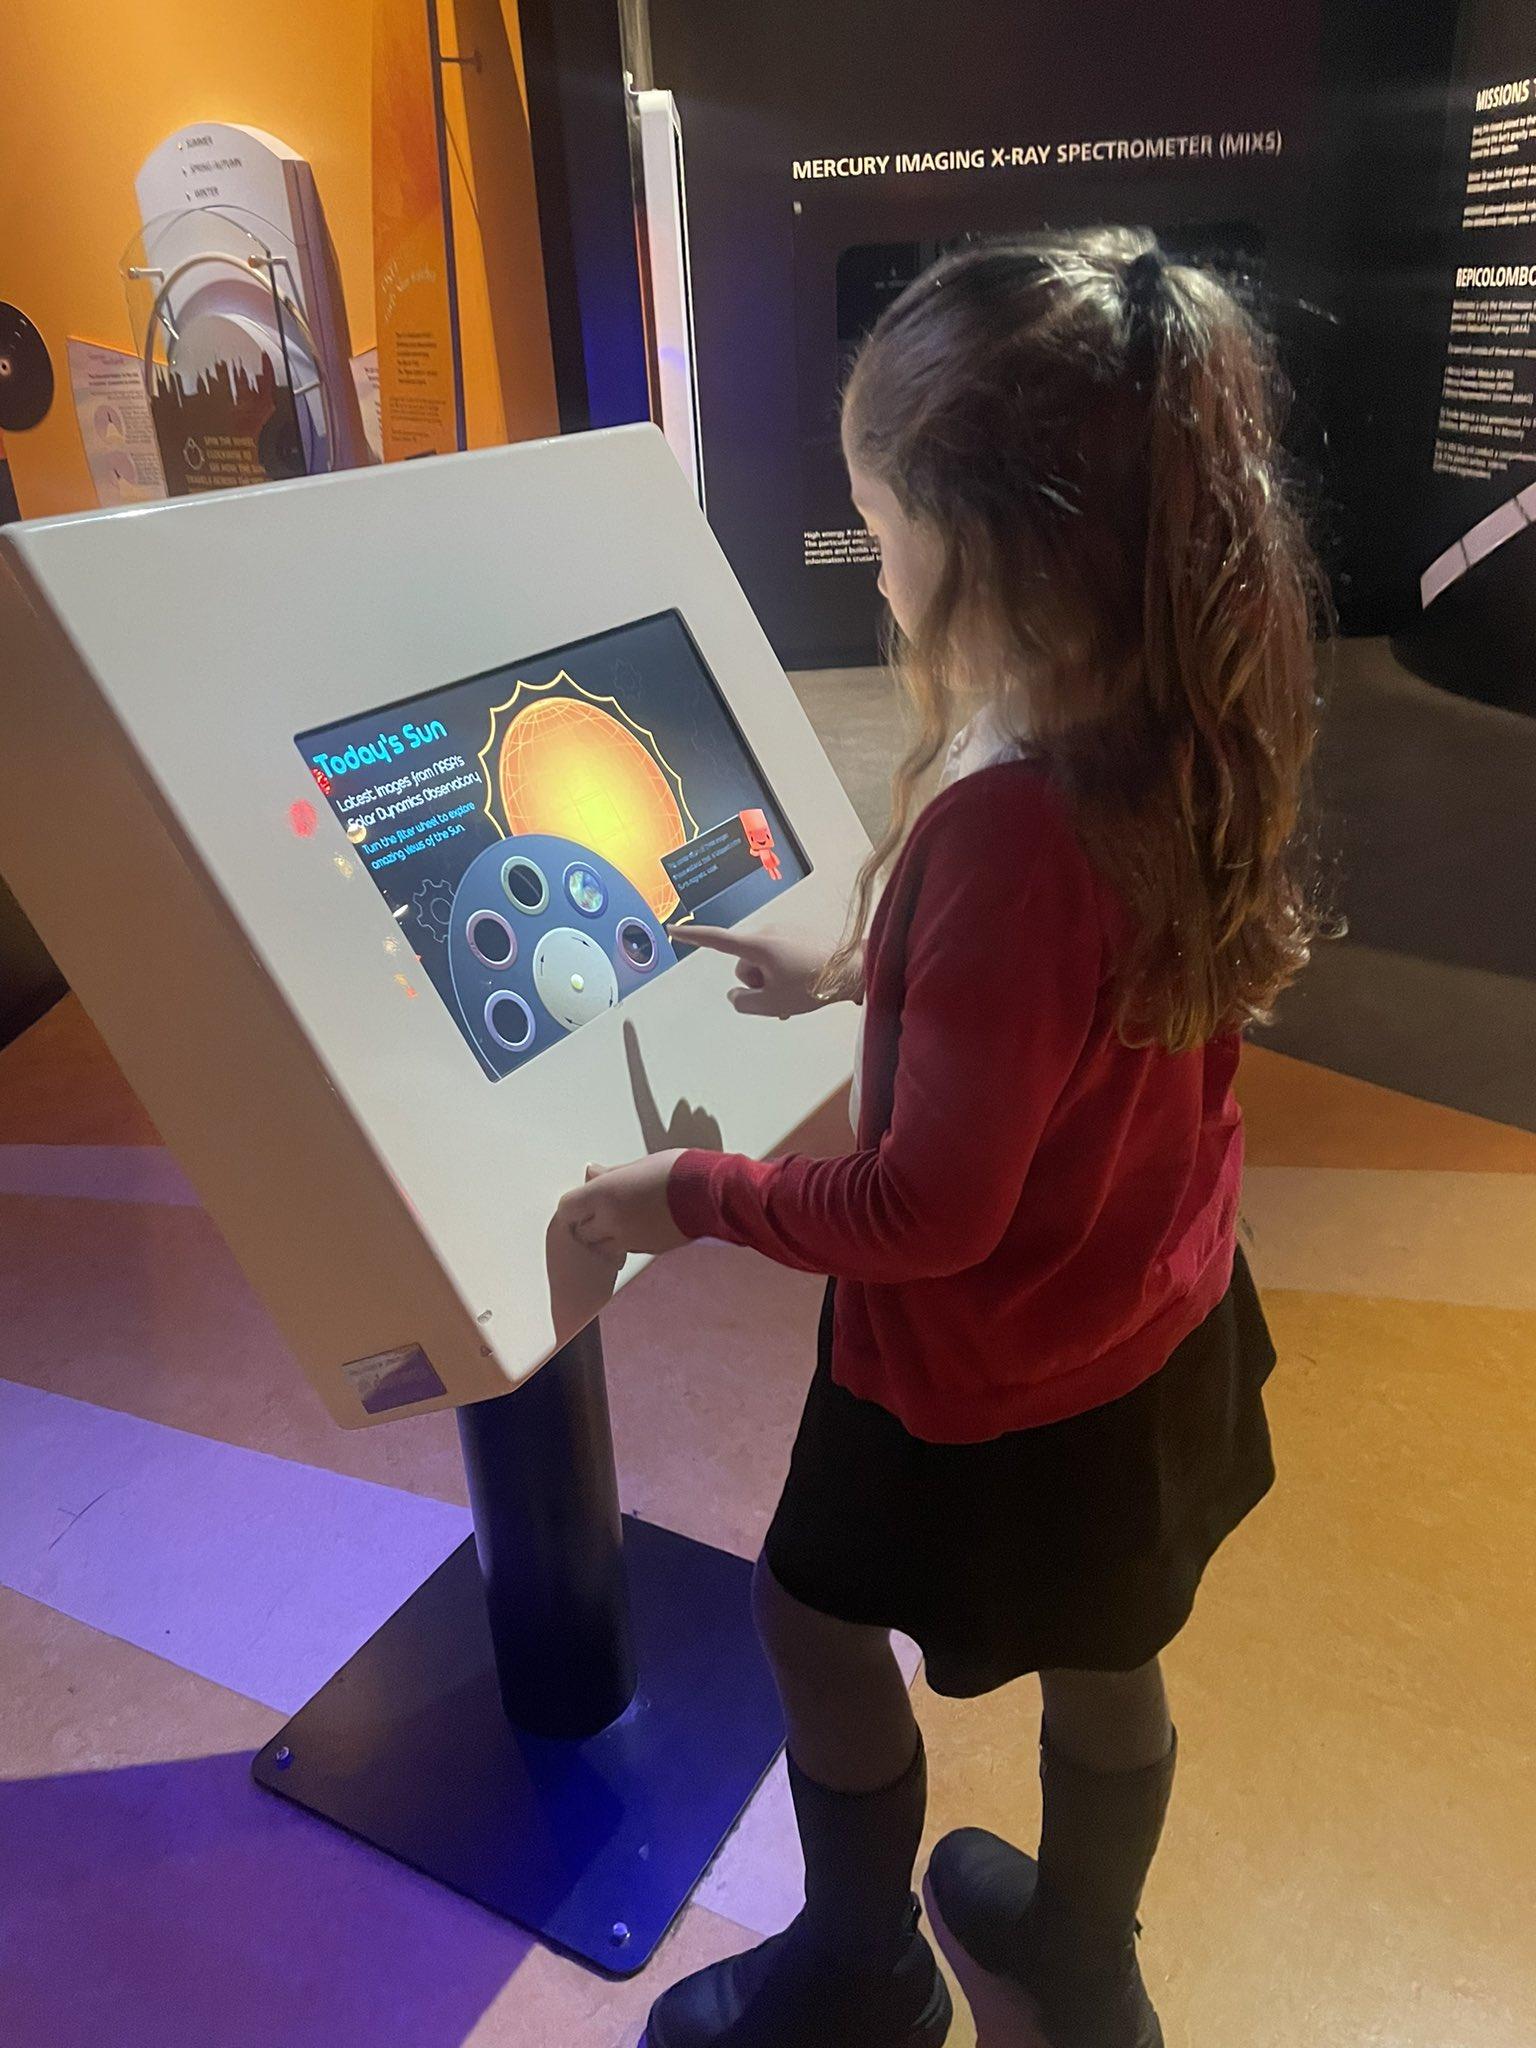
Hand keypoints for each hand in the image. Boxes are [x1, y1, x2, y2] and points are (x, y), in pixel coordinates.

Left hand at [558, 1150, 687, 1259]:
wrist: (712, 1195)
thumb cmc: (679, 1171)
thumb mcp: (640, 1164)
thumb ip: (611, 1174)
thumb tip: (591, 1173)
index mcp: (604, 1195)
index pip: (567, 1209)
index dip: (573, 1206)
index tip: (581, 1199)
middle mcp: (612, 1222)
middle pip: (582, 1233)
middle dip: (587, 1223)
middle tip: (599, 1210)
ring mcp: (630, 1240)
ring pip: (602, 1247)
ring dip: (604, 1237)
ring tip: (620, 1220)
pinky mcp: (648, 1251)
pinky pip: (626, 1250)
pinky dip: (625, 1242)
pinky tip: (639, 1227)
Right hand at [676, 923, 832, 1018]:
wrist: (856, 969)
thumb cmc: (814, 985)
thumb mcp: (773, 1004)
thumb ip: (743, 1002)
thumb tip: (735, 994)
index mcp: (757, 945)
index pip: (716, 940)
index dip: (692, 936)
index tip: (672, 928)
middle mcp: (767, 932)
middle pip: (743, 964)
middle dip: (756, 983)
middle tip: (781, 997)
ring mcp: (784, 932)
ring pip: (761, 963)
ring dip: (771, 980)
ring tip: (796, 993)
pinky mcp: (797, 935)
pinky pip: (777, 957)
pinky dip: (783, 973)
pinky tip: (803, 987)